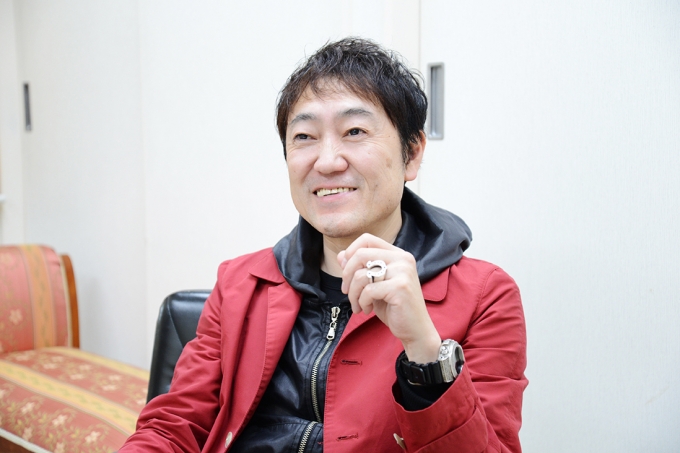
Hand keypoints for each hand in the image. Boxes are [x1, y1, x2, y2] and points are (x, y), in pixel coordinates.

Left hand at [338, 233, 440, 363]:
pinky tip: (367, 309)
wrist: (415, 330)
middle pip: (360, 254)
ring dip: (353, 294)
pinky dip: (362, 302)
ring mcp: (403, 272)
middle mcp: (403, 259)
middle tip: (347, 292)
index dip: (350, 253)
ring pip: (361, 275)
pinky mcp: (400, 287)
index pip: (367, 239)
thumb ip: (360, 268)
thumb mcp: (374, 285)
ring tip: (358, 305)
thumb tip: (341, 255)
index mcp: (398, 254)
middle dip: (347, 276)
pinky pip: (368, 291)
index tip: (347, 273)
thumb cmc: (394, 307)